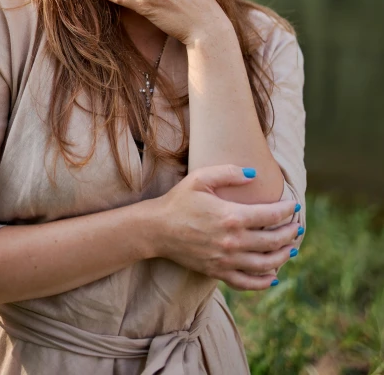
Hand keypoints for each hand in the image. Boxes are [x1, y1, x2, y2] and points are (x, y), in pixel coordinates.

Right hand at [148, 164, 300, 290]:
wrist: (156, 229)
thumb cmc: (179, 200)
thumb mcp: (201, 178)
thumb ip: (229, 172)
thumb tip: (254, 173)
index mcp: (231, 216)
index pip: (270, 215)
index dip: (286, 211)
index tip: (293, 206)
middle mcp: (232, 241)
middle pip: (272, 241)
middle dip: (290, 234)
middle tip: (297, 227)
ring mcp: (226, 259)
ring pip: (265, 264)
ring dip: (283, 257)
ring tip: (292, 249)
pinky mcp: (218, 272)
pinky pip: (247, 283)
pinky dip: (263, 282)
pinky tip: (272, 277)